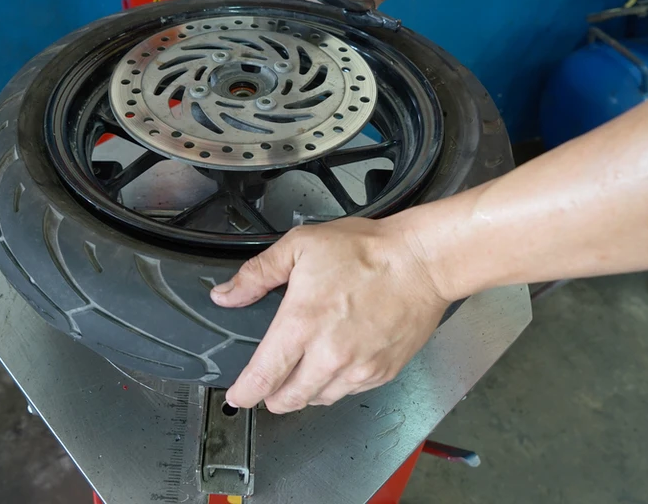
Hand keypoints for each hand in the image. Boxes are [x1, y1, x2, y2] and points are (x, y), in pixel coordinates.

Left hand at [210, 216, 450, 413]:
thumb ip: (258, 274)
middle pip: (288, 399)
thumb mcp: (300, 247)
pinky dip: (334, 385)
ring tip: (302, 371)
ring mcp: (357, 369)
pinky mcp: (381, 373)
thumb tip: (226, 295)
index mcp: (301, 324)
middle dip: (271, 396)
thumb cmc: (365, 251)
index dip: (245, 392)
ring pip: (317, 399)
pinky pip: (347, 392)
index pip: (263, 376)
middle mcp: (328, 355)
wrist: (421, 262)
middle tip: (268, 384)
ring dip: (304, 392)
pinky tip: (334, 363)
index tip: (237, 396)